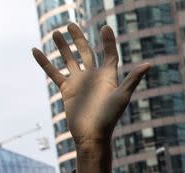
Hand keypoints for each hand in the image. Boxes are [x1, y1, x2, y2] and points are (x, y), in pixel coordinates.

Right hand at [32, 24, 149, 172]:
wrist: (91, 135)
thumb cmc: (109, 118)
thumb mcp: (122, 96)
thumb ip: (133, 79)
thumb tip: (148, 64)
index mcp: (108, 77)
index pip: (109, 55)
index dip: (108, 41)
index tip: (105, 28)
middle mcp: (93, 77)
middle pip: (86, 52)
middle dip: (79, 39)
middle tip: (71, 24)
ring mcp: (79, 83)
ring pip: (69, 60)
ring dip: (63, 47)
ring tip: (55, 32)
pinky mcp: (67, 90)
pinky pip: (54, 73)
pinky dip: (45, 62)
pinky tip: (36, 50)